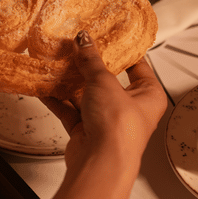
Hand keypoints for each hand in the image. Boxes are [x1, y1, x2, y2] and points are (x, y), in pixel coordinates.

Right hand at [42, 30, 166, 171]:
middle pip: (108, 80)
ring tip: (58, 63)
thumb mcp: (105, 82)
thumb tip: (84, 41)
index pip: (138, 66)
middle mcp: (130, 109)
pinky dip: (59, 99)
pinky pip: (71, 110)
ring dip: (71, 81)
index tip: (107, 36)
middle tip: (77, 48)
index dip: (122, 51)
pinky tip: (47, 86)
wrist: (100, 162)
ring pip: (87, 95)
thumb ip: (91, 60)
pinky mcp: (87, 131)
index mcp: (149, 96)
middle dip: (90, 66)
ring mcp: (107, 121)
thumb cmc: (119, 128)